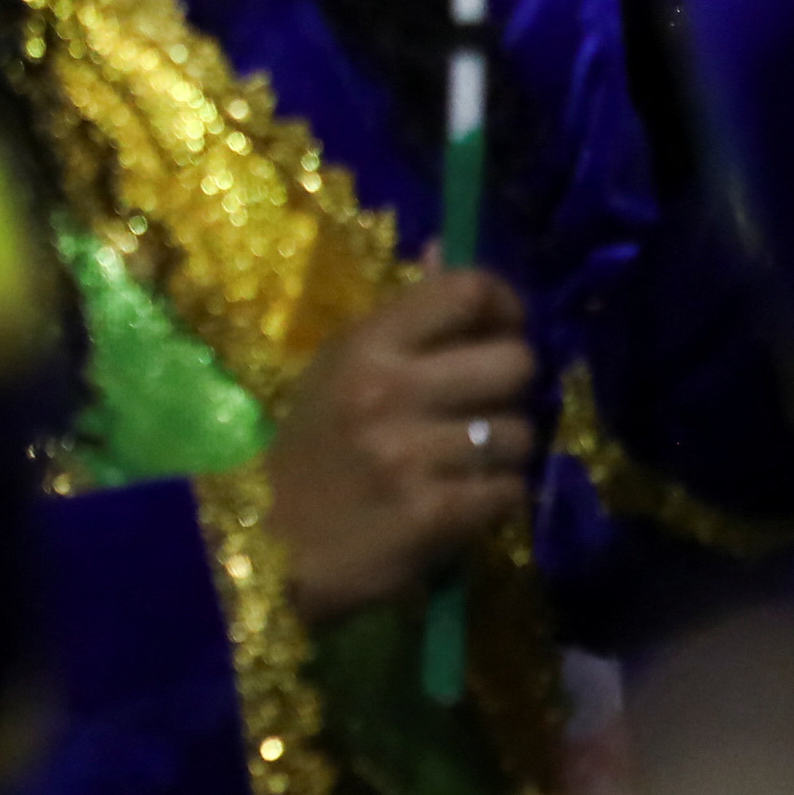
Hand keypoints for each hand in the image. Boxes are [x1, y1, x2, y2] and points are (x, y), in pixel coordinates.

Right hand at [267, 269, 538, 626]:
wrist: (272, 544)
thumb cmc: (313, 447)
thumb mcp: (342, 368)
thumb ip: (403, 318)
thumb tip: (447, 250)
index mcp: (366, 343)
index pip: (466, 291)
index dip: (503, 305)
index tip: (499, 330)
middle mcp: (389, 389)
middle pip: (515, 363)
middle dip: (511, 388)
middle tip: (485, 406)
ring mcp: (411, 454)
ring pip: (521, 434)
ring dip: (506, 452)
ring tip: (468, 462)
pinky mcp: (433, 515)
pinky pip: (510, 492)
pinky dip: (496, 499)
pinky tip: (464, 501)